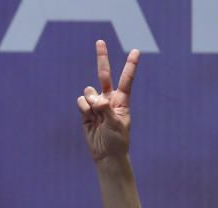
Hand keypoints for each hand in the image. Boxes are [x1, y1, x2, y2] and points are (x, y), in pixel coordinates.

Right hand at [77, 39, 139, 161]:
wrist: (106, 155)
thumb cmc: (116, 141)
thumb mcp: (116, 125)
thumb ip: (106, 109)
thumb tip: (95, 99)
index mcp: (122, 101)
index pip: (126, 80)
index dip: (130, 65)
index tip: (136, 51)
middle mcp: (109, 99)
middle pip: (104, 75)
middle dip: (101, 58)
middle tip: (100, 41)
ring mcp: (96, 105)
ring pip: (89, 91)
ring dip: (91, 101)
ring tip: (96, 115)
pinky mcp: (86, 112)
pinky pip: (81, 102)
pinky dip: (84, 109)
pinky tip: (89, 118)